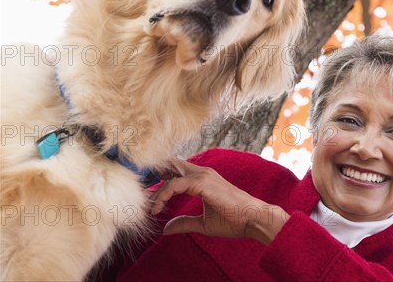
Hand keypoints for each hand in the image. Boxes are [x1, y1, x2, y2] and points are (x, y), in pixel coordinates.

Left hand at [150, 158, 288, 244]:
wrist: (252, 219)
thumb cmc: (234, 220)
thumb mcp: (204, 223)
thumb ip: (185, 222)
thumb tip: (166, 228)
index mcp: (203, 179)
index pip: (176, 170)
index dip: (159, 177)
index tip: (147, 196)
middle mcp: (202, 173)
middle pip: (171, 164)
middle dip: (153, 173)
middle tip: (139, 190)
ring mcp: (203, 176)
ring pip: (170, 173)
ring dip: (154, 186)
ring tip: (145, 202)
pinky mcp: (202, 184)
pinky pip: (175, 184)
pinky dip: (163, 194)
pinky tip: (157, 208)